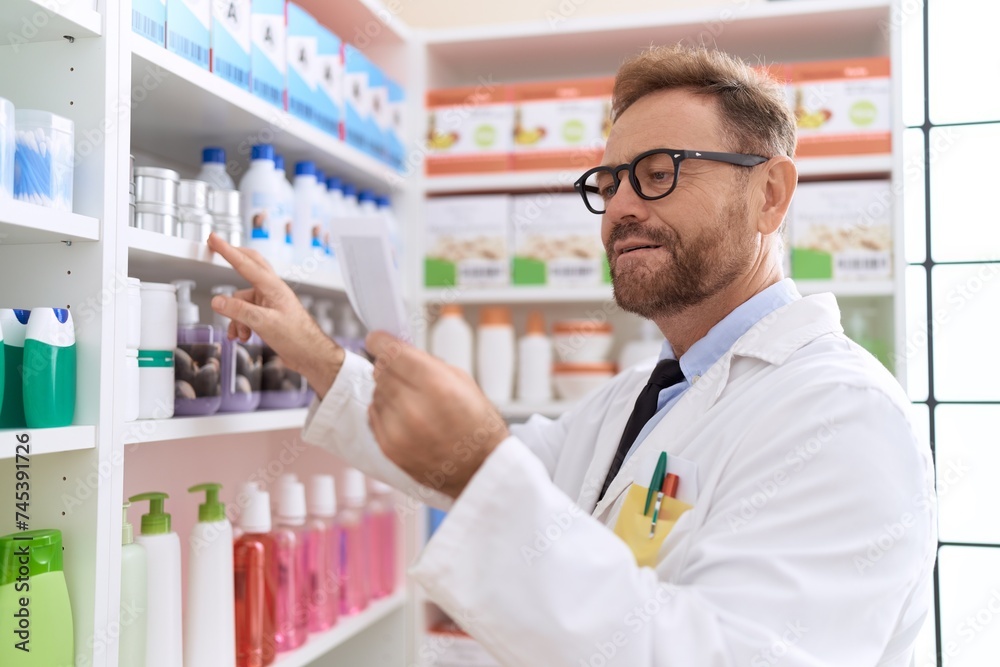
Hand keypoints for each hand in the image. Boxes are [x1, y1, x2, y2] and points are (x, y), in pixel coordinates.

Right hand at [207, 233, 344, 397]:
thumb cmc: (298, 338)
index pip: (246, 264)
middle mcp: (271, 291)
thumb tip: (218, 301)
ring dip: (236, 317)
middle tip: (214, 250)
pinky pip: (246, 313)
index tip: (214, 238)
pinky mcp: (268, 315)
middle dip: (232, 261)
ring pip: (242, 300)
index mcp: (273, 287)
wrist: (311, 356)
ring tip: (240, 333)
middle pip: (248, 267)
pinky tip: (242, 337)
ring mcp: (270, 302)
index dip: (227, 250)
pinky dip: (240, 324)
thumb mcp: (264, 324)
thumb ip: (239, 311)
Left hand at [365, 330, 509, 498]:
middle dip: (389, 366)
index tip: (377, 339)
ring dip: (388, 389)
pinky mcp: (389, 448)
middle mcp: (414, 408)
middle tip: (403, 371)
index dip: (381, 341)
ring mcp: (398, 431)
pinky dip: (385, 410)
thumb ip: (428, 363)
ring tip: (411, 399)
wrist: (480, 469)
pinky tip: (405, 415)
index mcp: (436, 386)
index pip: (391, 353)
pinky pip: (374, 415)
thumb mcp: (463, 381)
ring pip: (376, 393)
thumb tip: (399, 350)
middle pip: (381, 371)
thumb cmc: (478, 426)